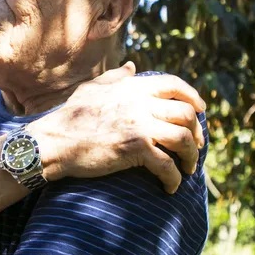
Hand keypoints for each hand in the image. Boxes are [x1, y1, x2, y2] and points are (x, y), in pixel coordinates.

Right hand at [28, 62, 205, 193]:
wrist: (54, 142)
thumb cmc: (70, 117)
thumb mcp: (92, 88)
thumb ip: (116, 77)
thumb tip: (131, 66)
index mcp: (133, 87)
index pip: (174, 84)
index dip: (192, 96)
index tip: (201, 110)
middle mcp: (140, 103)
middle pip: (186, 113)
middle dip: (196, 132)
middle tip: (195, 146)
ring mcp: (139, 125)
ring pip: (183, 138)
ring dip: (191, 157)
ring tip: (187, 169)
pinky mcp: (135, 149)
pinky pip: (166, 165)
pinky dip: (173, 179)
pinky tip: (170, 187)